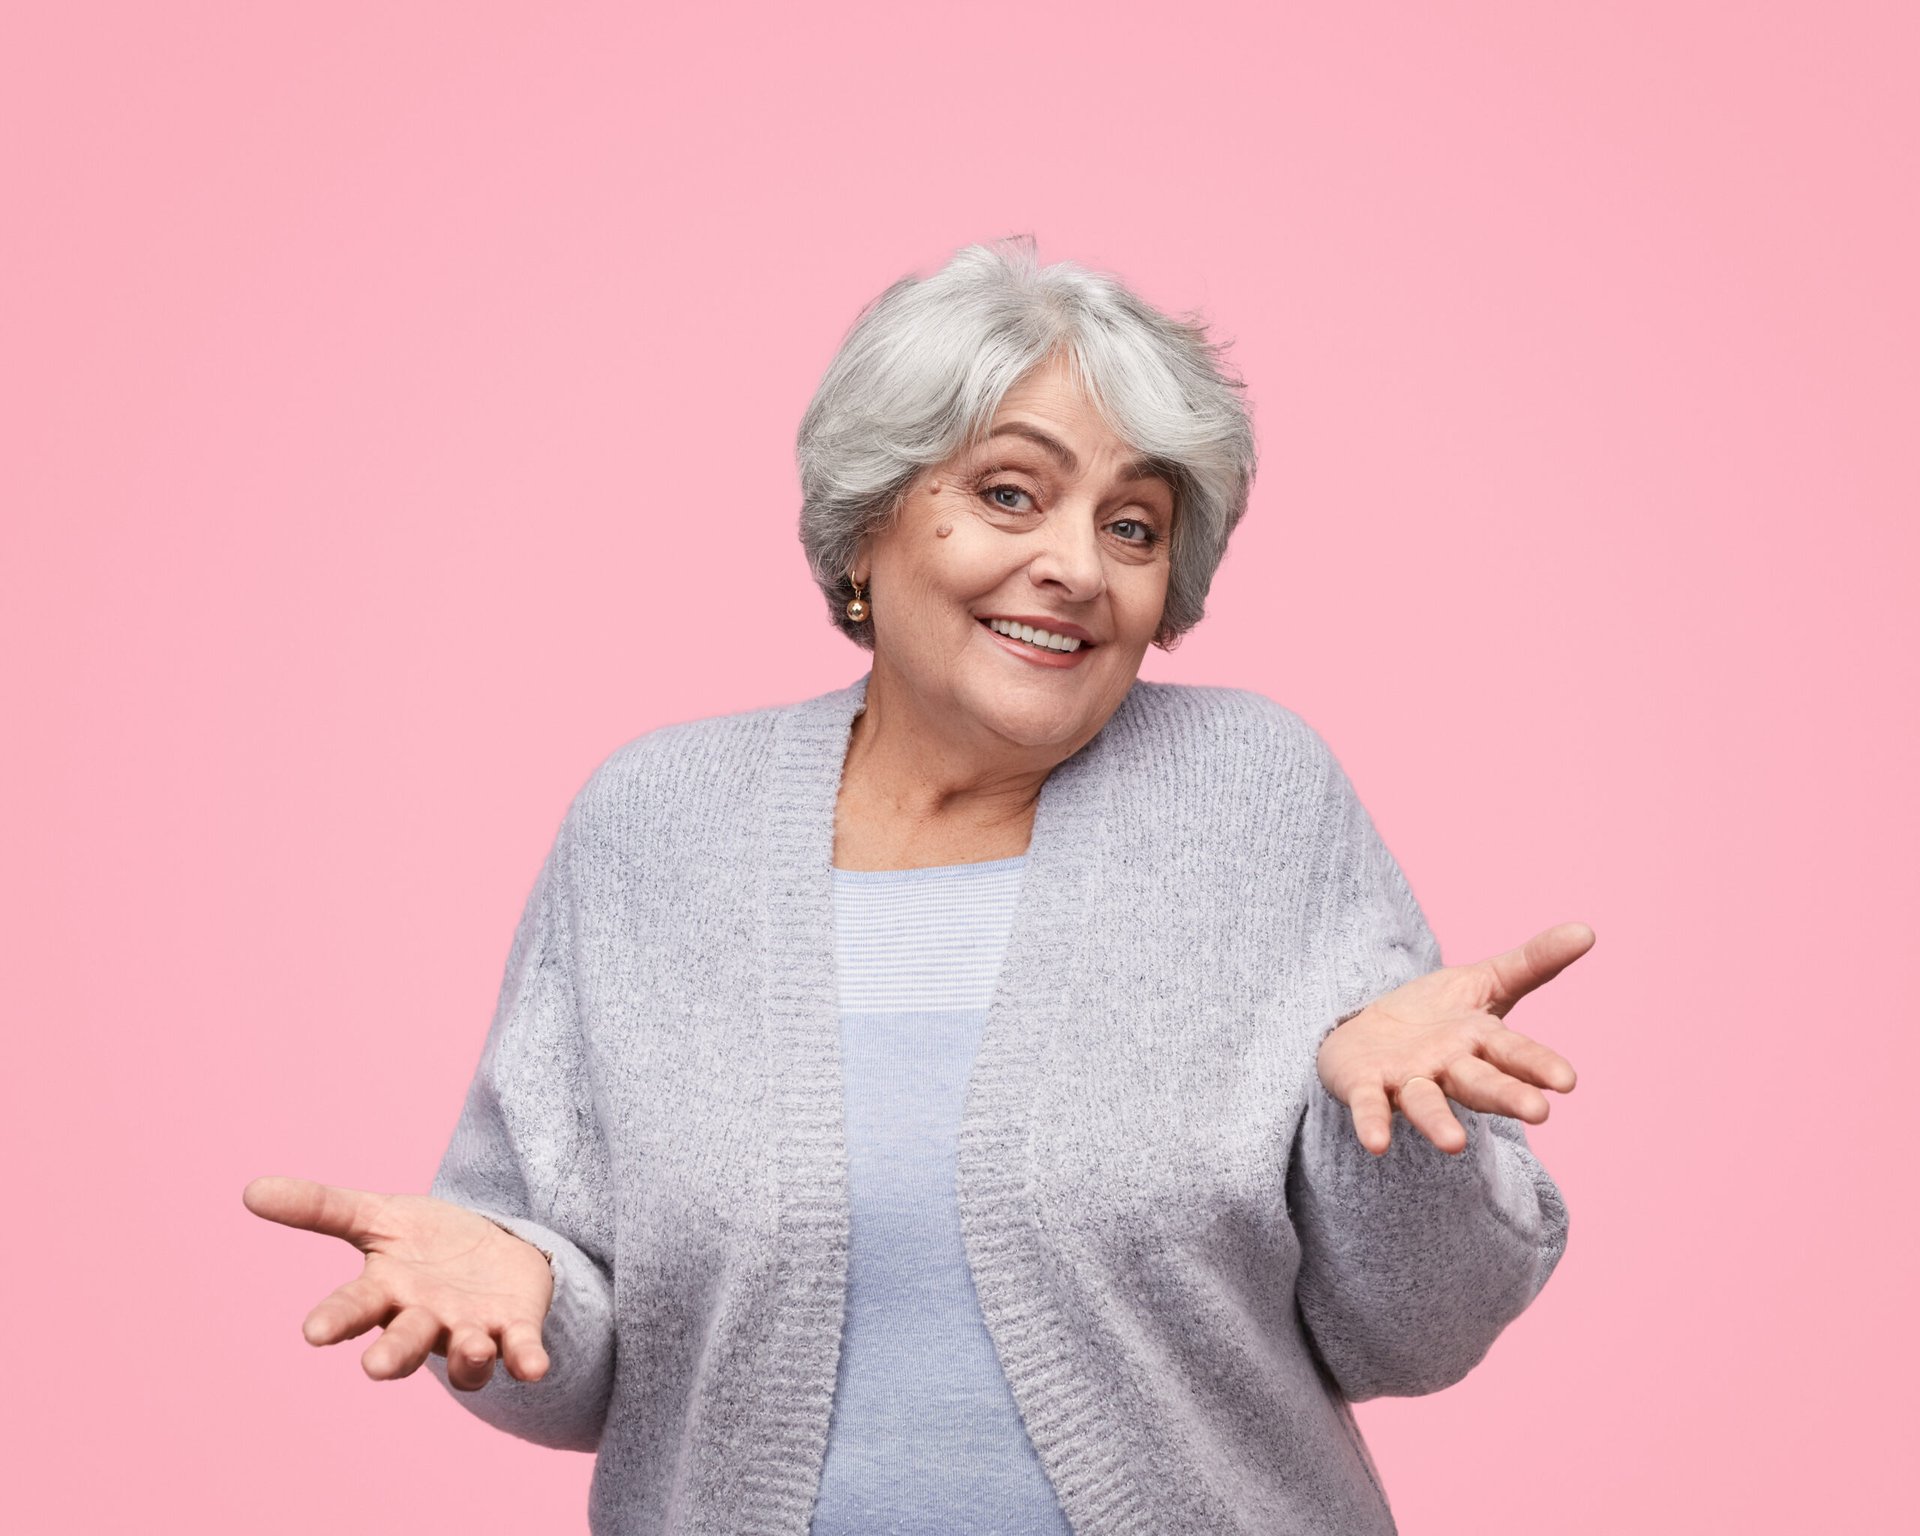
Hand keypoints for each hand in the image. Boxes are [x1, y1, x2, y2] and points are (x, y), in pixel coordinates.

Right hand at [242, 1175, 554, 1390]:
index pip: (352, 1308)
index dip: (335, 1320)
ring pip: (465, 1358)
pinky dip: (525, 1360)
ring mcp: (470, 1329)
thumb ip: (320, 1207)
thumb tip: (249, 1189)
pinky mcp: (515, 1329)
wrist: (493, 1250)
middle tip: (376, 1368)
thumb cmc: (423, 1242)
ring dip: (469, 1357)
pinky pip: (520, 1351)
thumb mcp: (376, 1215)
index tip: (313, 1332)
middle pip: (405, 1342)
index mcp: (386, 1292)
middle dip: (393, 1355)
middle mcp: (424, 1319)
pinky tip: (533, 1367)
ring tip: (474, 1345)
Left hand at [1317, 922, 1588, 1156]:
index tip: (1567, 1080)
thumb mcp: (1483, 981)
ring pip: (1427, 1102)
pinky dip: (1372, 1122)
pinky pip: (1370, 1105)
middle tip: (1539, 1112)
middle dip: (1508, 1096)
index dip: (1540, 1065)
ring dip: (1439, 1122)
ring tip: (1453, 1143)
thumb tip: (1587, 930)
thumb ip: (1532, 962)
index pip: (1516, 1054)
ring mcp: (1408, 1080)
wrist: (1366, 1033)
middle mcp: (1449, 1068)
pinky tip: (1376, 1143)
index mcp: (1481, 1042)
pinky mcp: (1366, 1085)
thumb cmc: (1434, 1016)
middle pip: (1481, 1082)